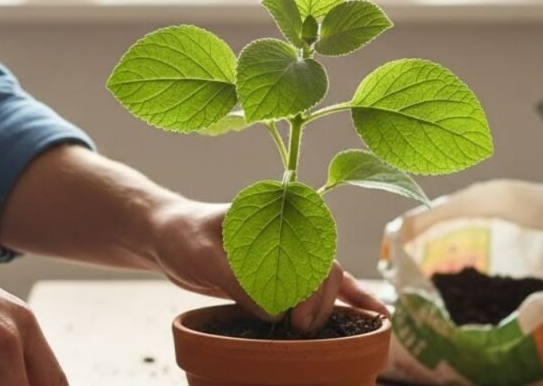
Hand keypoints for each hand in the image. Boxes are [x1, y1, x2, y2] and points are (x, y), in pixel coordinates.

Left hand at [153, 200, 388, 332]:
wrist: (168, 235)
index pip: (310, 247)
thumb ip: (237, 281)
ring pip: (326, 278)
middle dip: (318, 301)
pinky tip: (374, 313)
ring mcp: (290, 249)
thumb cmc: (183, 236)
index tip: (295, 314)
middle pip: (324, 266)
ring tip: (311, 331)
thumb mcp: (203, 256)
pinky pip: (322, 283)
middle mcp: (291, 227)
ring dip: (327, 306)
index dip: (311, 283)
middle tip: (299, 329)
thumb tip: (274, 313)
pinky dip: (348, 298)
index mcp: (276, 211)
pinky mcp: (284, 270)